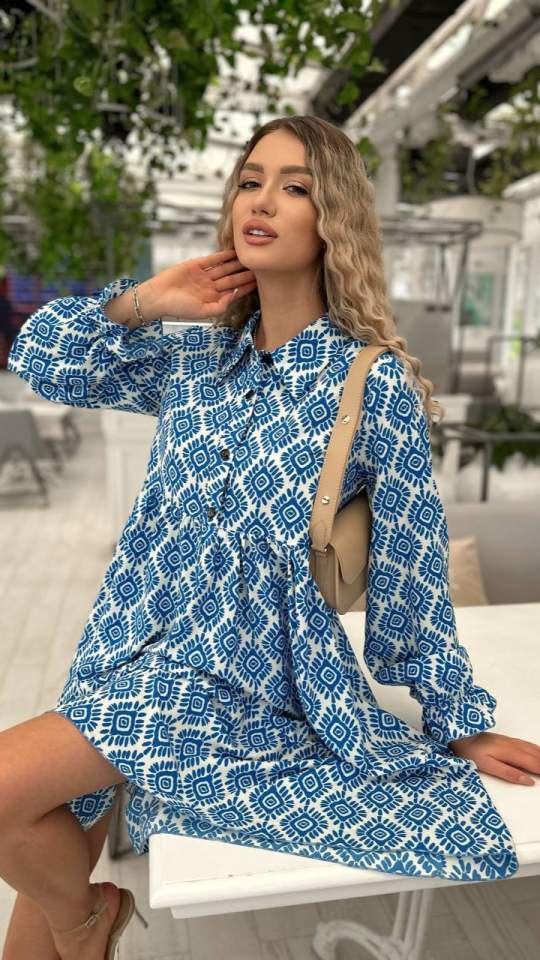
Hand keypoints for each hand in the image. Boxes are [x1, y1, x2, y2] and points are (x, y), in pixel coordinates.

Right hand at [138, 248, 256, 320]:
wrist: (158, 297)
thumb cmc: (178, 308)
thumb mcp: (203, 312)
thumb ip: (221, 306)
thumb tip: (235, 294)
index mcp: (213, 300)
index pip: (234, 292)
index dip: (247, 287)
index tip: (261, 283)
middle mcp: (210, 287)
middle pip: (232, 279)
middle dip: (246, 274)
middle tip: (261, 267)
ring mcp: (204, 276)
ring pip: (225, 268)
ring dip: (237, 264)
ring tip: (251, 258)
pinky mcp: (196, 265)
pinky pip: (213, 260)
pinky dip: (223, 256)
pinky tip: (235, 252)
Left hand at [448, 732, 539, 784]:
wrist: (459, 735)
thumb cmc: (470, 752)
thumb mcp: (487, 765)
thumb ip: (508, 773)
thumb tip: (529, 781)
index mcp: (509, 753)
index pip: (533, 763)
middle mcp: (512, 745)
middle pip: (535, 755)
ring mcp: (509, 741)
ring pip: (532, 748)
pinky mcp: (505, 740)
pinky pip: (526, 744)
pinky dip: (536, 749)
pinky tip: (538, 751)